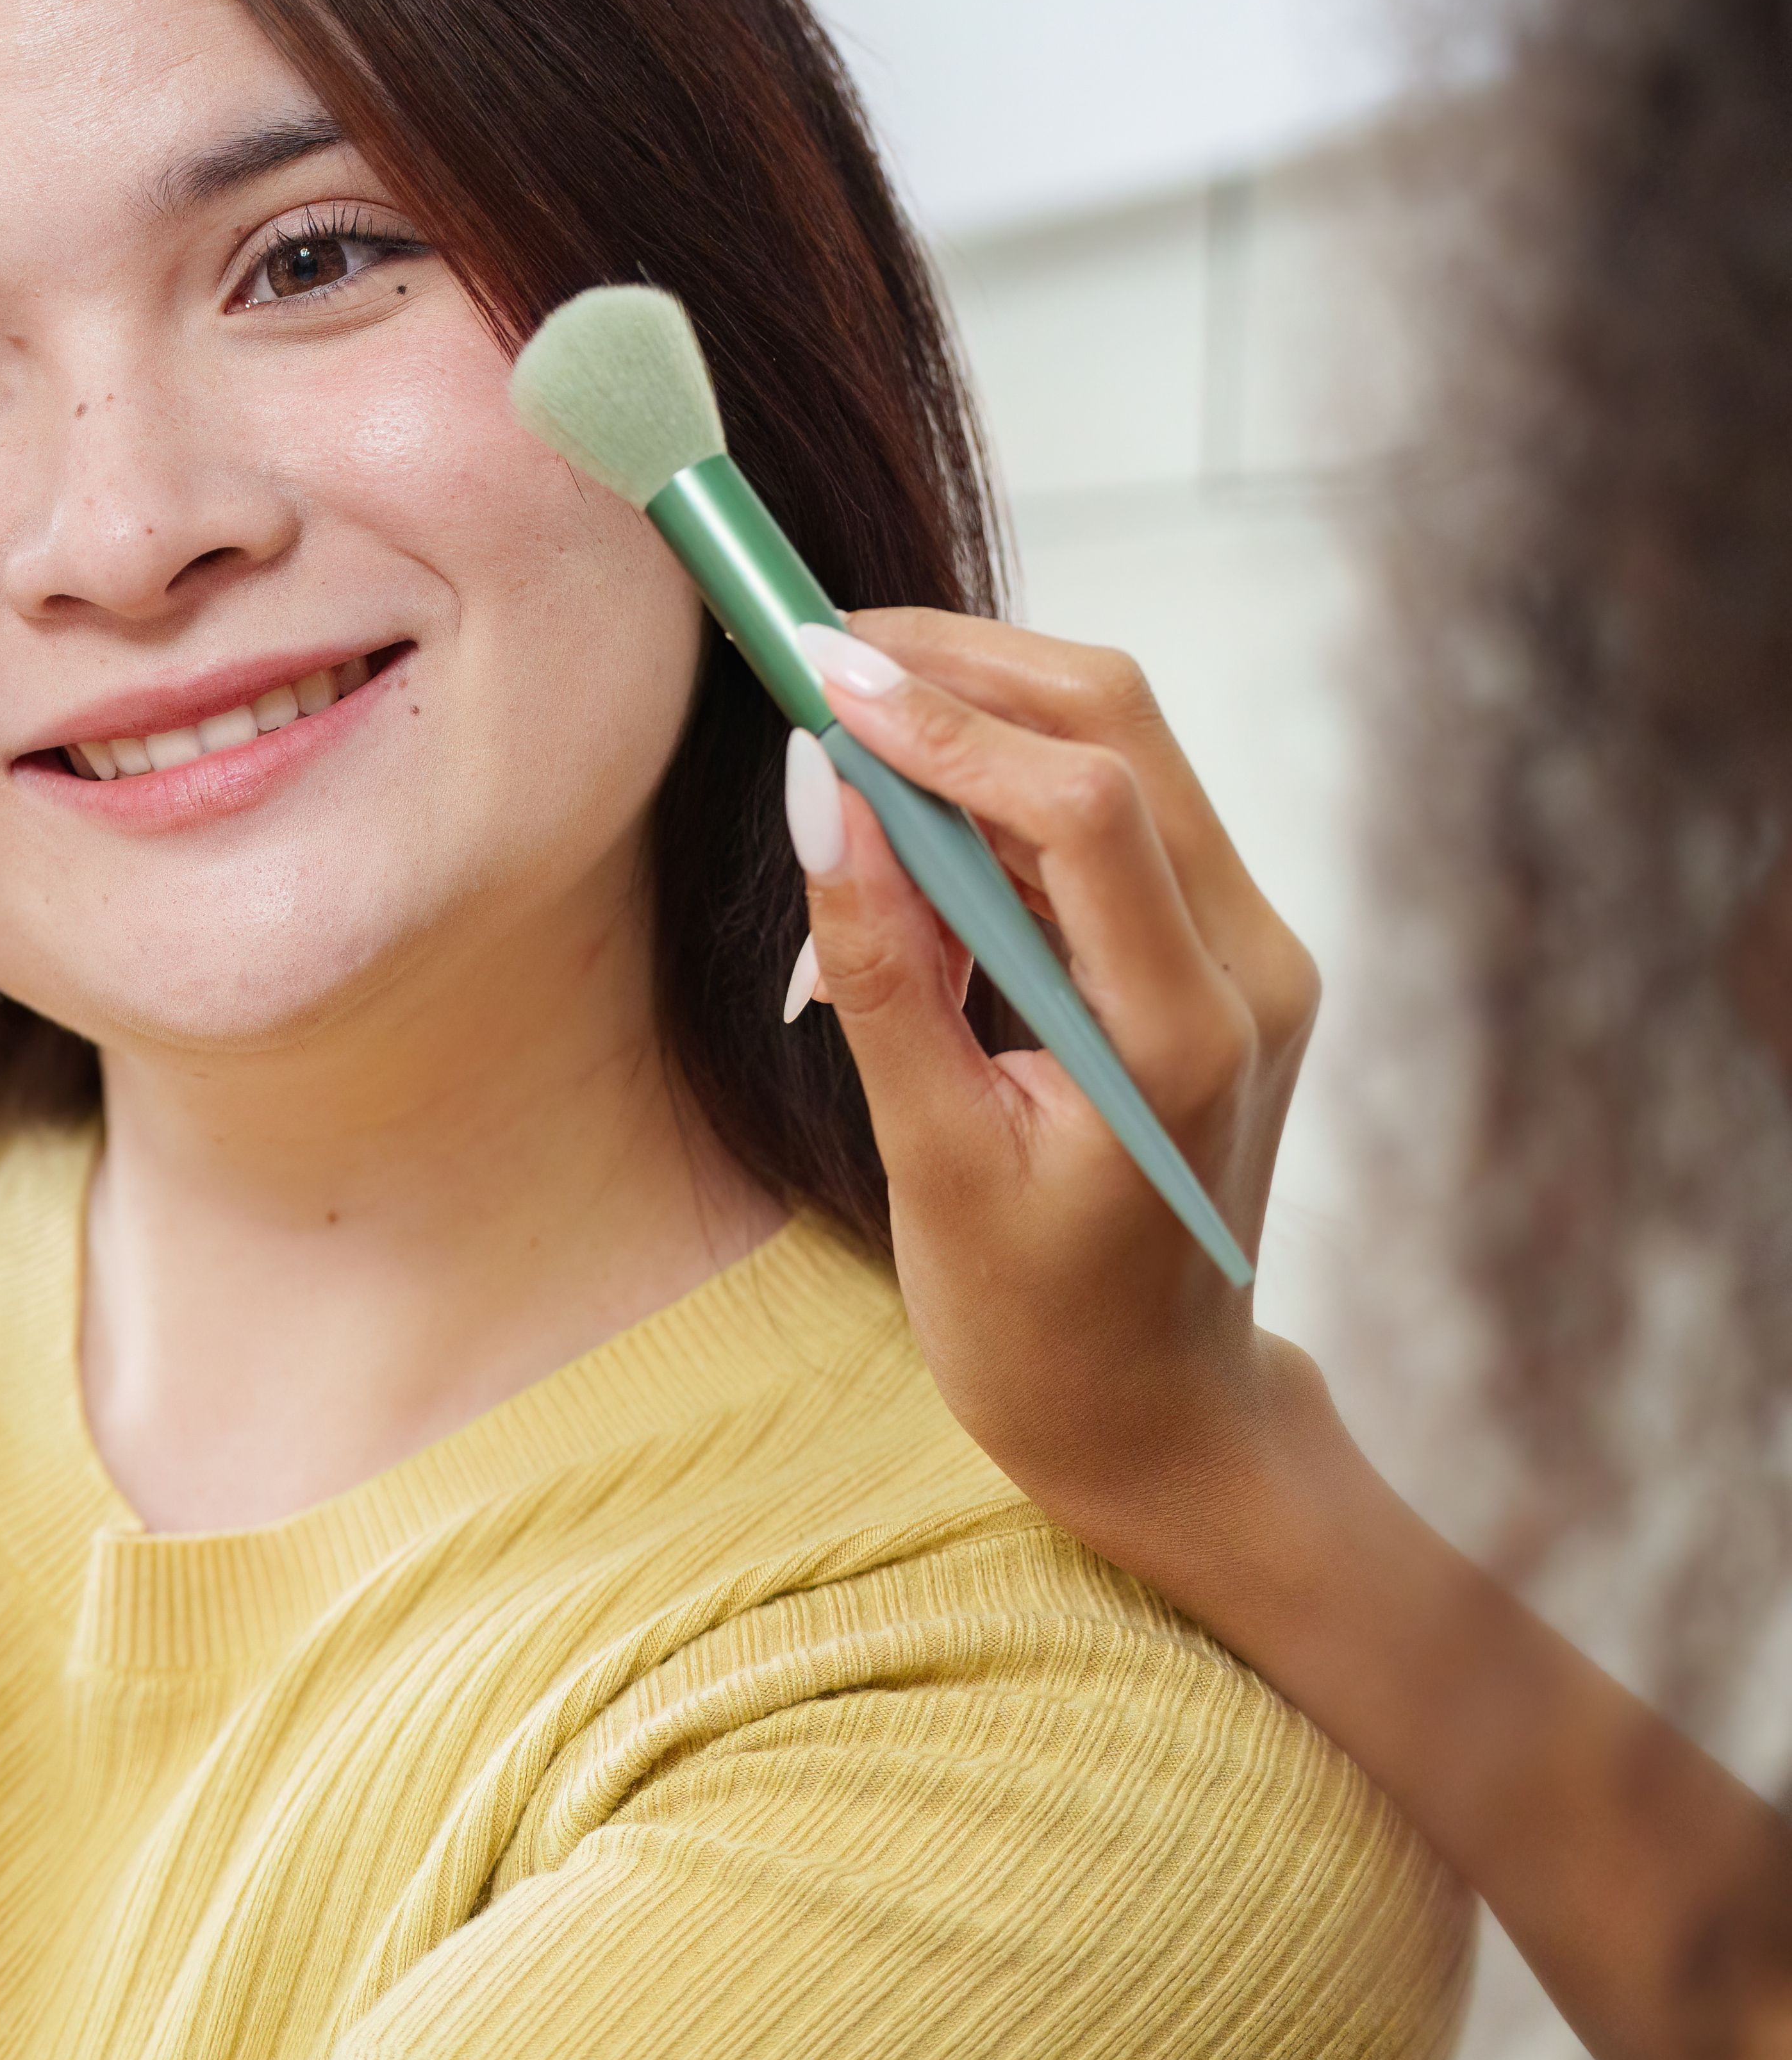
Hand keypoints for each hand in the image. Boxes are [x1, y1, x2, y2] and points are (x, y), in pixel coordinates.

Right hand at [789, 608, 1323, 1572]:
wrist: (1157, 1411)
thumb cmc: (1037, 1322)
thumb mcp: (932, 1158)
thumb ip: (882, 969)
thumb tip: (815, 792)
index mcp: (1188, 1033)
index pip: (1083, 801)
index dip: (942, 719)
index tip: (811, 673)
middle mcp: (1249, 964)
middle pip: (1117, 724)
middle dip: (959, 663)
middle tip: (810, 648)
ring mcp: (1245, 947)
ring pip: (1114, 743)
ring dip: (970, 708)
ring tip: (834, 723)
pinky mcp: (1211, 946)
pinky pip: (1105, 809)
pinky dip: (993, 780)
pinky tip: (899, 815)